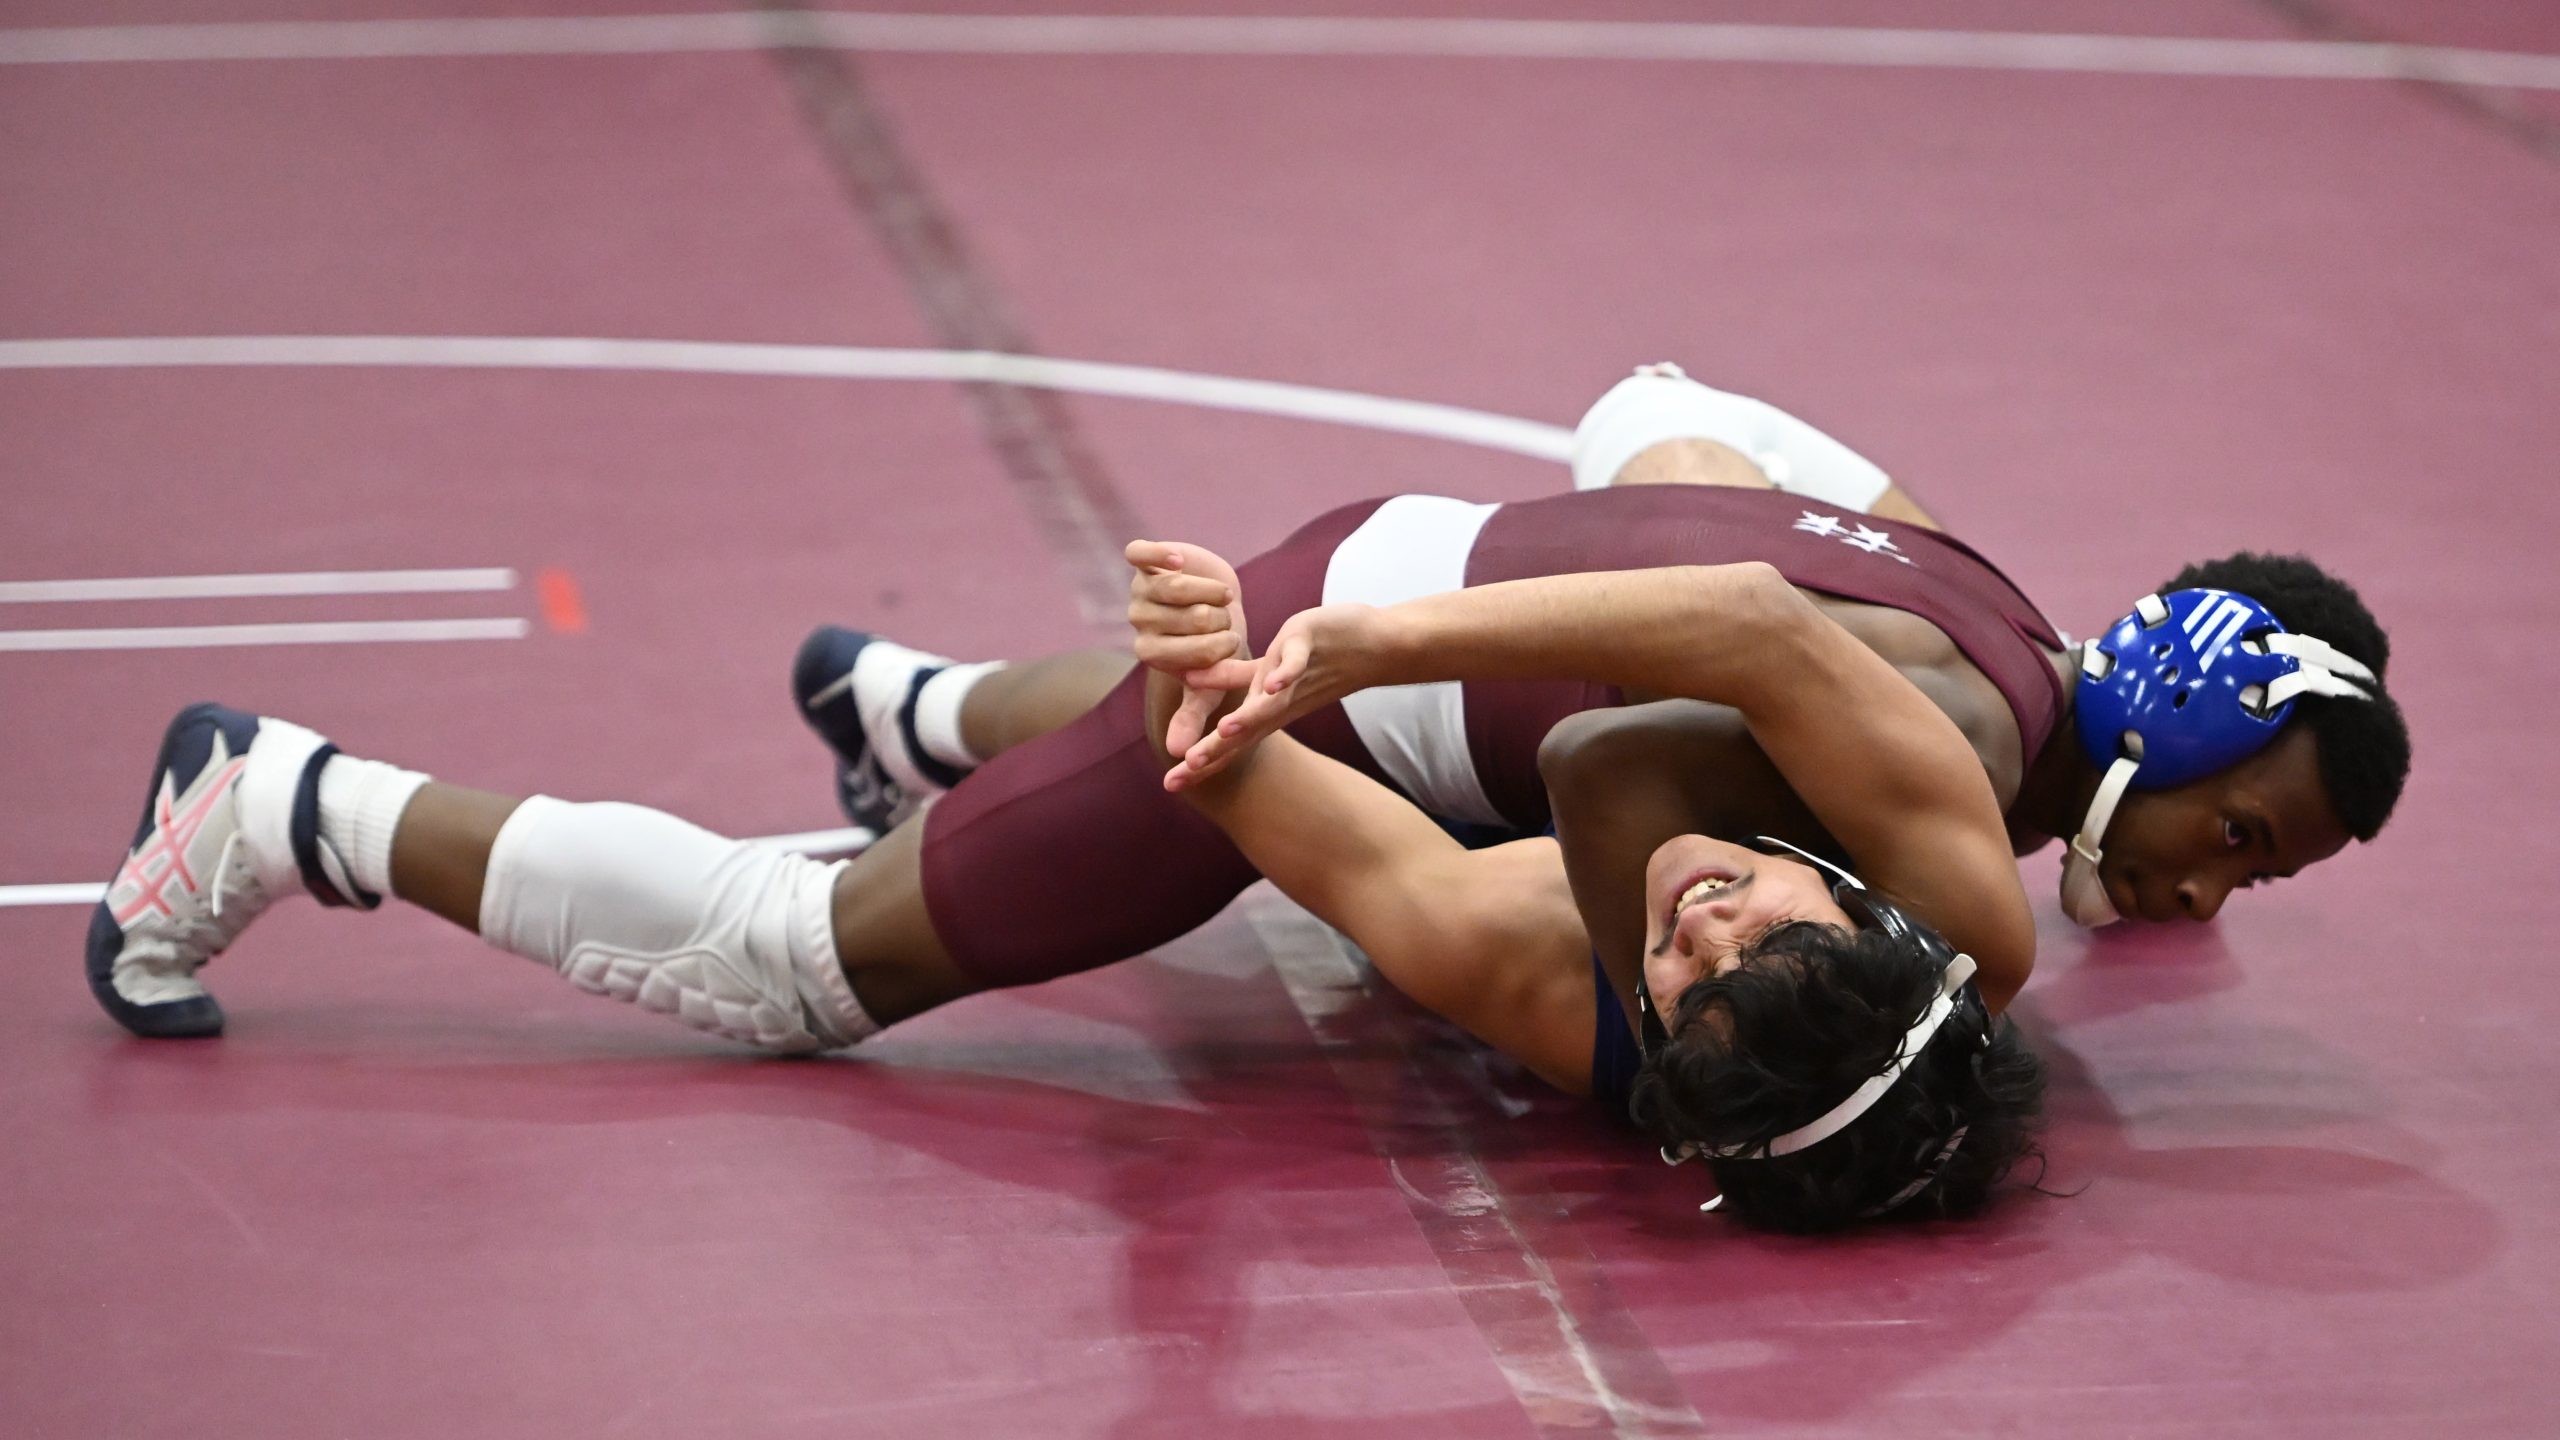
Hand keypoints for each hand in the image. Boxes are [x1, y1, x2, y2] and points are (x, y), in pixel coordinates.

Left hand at [1125, 539, 1253, 765]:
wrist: (1215, 597)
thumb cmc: (1215, 644)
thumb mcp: (1206, 682)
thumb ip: (1192, 715)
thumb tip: (1176, 754)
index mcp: (1149, 652)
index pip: (1189, 653)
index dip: (1219, 647)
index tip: (1234, 643)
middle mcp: (1138, 621)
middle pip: (1188, 618)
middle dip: (1219, 620)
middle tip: (1227, 620)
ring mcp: (1139, 588)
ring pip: (1176, 587)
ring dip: (1210, 590)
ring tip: (1223, 597)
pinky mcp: (1141, 559)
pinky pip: (1141, 553)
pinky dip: (1161, 555)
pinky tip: (1180, 560)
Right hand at [1171, 602, 1378, 786]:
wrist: (1372, 645)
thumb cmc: (1316, 659)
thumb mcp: (1267, 671)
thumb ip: (1230, 679)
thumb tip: (1191, 682)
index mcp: (1265, 709)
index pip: (1228, 742)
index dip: (1201, 763)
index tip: (1170, 786)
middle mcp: (1278, 701)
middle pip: (1244, 732)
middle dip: (1216, 751)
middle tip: (1187, 770)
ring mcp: (1294, 677)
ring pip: (1269, 703)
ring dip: (1248, 717)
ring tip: (1224, 731)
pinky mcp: (1307, 647)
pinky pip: (1296, 665)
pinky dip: (1286, 674)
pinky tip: (1273, 683)